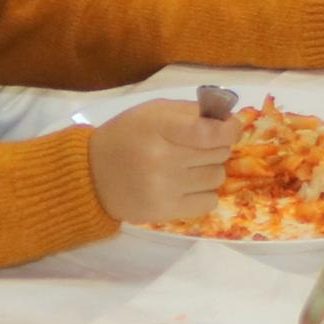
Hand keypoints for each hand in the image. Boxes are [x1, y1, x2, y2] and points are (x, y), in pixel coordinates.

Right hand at [88, 98, 241, 227]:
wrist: (92, 176)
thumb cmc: (126, 137)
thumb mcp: (152, 112)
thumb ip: (190, 112)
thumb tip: (228, 120)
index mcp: (157, 127)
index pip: (210, 132)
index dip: (229, 128)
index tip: (231, 126)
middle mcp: (161, 159)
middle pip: (218, 153)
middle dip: (216, 147)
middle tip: (197, 146)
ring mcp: (163, 188)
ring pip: (217, 177)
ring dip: (209, 170)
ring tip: (188, 167)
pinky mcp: (165, 212)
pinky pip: (209, 202)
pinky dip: (204, 193)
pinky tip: (186, 186)